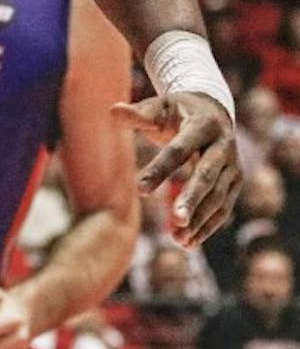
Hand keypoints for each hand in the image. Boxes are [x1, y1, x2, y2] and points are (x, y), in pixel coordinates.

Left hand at [113, 91, 240, 246]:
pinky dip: (208, 225)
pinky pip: (223, 207)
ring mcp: (233, 165)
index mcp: (203, 125)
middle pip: (207, 176)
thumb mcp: (158, 107)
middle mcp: (224, 146)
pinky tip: (188, 241)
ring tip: (178, 238)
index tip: (140, 189)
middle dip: (192, 199)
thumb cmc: (176, 110)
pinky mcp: (235, 181)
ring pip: (218, 197)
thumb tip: (113, 111)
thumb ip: (138, 114)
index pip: (179, 150)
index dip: (160, 169)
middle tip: (175, 219)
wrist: (212, 111)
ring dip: (200, 219)